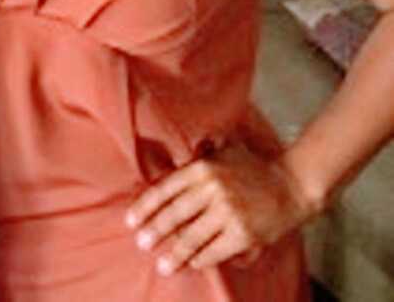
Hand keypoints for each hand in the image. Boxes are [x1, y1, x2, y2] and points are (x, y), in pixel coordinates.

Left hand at [124, 143, 313, 275]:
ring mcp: (228, 213)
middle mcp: (212, 189)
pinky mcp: (243, 235)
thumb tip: (163, 166)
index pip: (165, 190)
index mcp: (202, 168)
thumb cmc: (252, 169)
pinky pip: (215, 252)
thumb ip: (196, 162)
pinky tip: (192, 264)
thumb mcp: (221, 155)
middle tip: (140, 244)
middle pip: (174, 215)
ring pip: (192, 237)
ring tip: (162, 266)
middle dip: (155, 232)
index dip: (145, 207)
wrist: (291, 185)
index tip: (130, 221)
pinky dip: (201, 260)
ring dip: (175, 254)